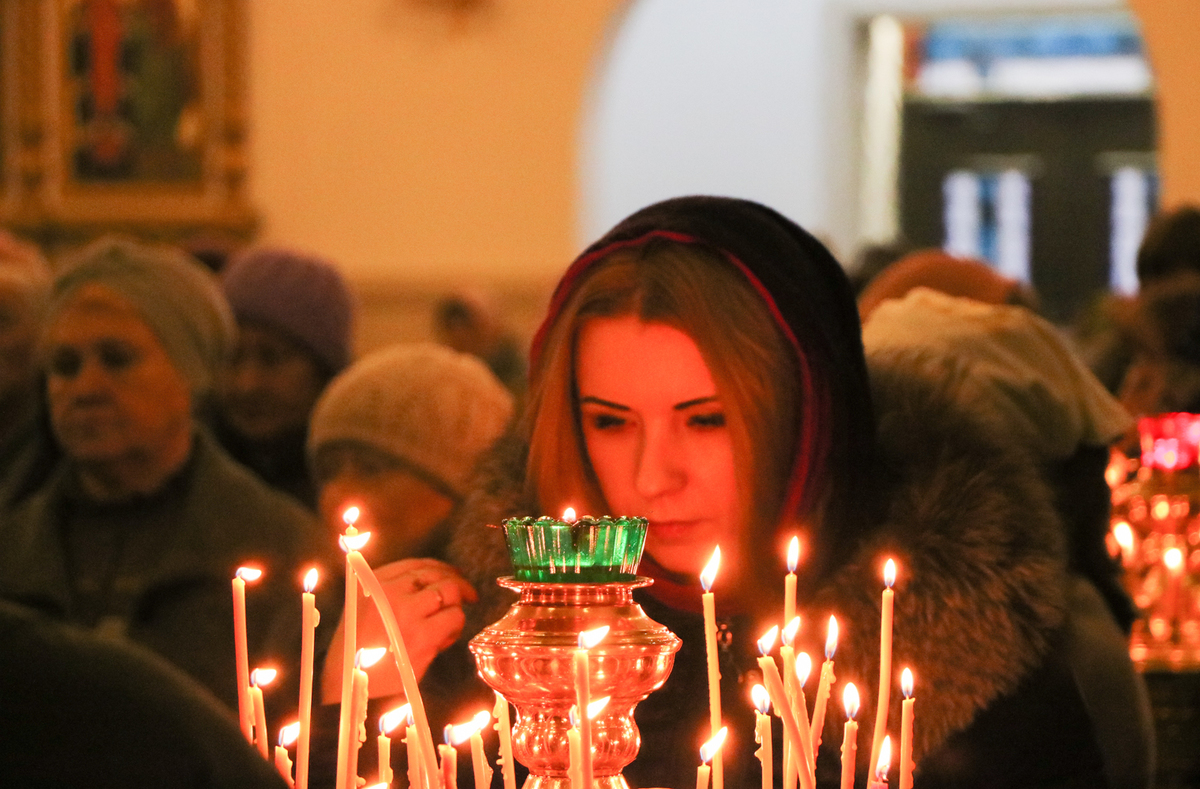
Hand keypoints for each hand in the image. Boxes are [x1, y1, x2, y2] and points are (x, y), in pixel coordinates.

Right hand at [320, 559, 476, 702]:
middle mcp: (389, 591)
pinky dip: (455, 628)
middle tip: (469, 596)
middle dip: (459, 584)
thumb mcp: (363, 608)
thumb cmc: (356, 650)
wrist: (346, 685)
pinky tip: (444, 640)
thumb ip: (391, 591)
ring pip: (450, 593)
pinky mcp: (421, 637)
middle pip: (438, 576)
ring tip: (448, 626)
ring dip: (455, 609)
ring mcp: (405, 612)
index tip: (454, 575)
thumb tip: (434, 582)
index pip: (417, 565)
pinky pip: (453, 619)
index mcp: (373, 582)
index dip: (441, 569)